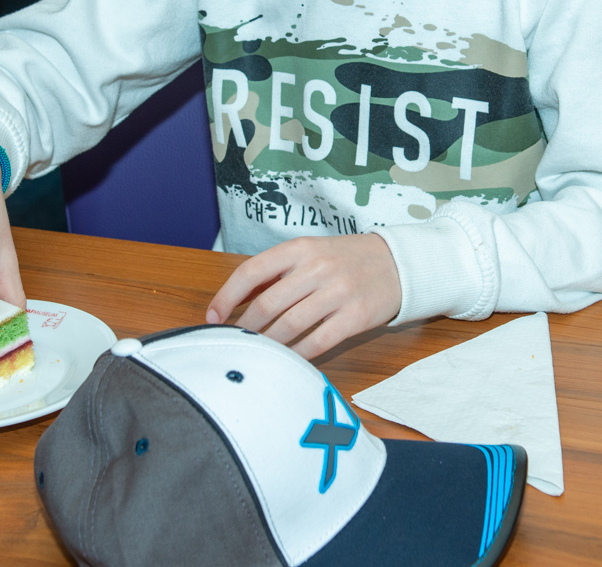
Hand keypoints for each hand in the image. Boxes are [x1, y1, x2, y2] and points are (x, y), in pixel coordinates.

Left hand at [205, 234, 401, 359]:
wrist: (398, 263)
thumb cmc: (346, 259)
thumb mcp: (311, 253)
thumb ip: (279, 272)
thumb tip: (238, 300)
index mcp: (299, 249)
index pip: (251, 271)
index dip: (227, 297)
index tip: (212, 316)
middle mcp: (316, 268)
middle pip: (267, 304)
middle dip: (245, 327)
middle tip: (234, 341)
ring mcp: (337, 293)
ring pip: (289, 326)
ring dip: (268, 344)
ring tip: (256, 353)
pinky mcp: (355, 317)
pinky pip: (318, 342)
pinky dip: (298, 355)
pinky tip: (287, 361)